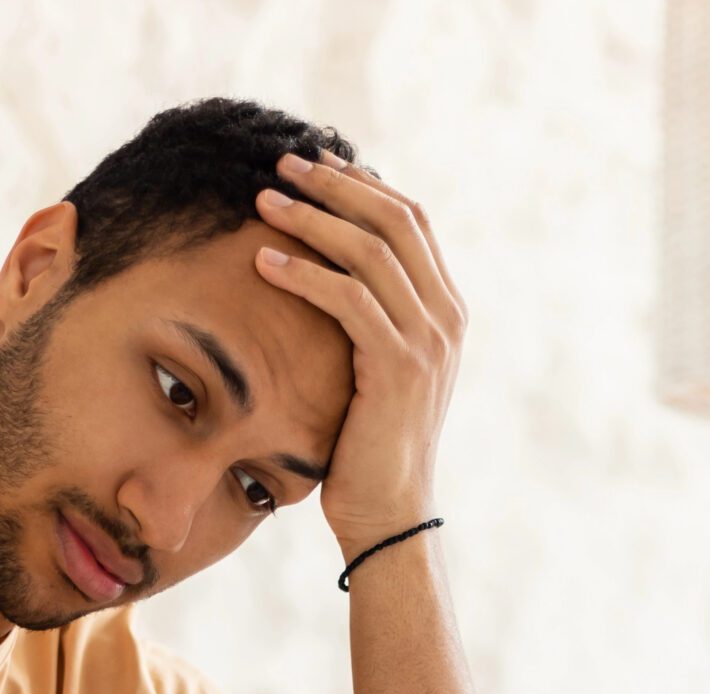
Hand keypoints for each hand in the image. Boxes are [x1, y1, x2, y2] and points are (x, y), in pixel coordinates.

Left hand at [252, 148, 465, 560]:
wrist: (389, 514)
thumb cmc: (367, 449)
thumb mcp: (375, 371)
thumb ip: (368, 321)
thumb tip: (325, 275)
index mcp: (445, 311)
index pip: (410, 221)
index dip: (363, 184)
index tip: (313, 164)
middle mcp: (446, 318)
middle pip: (394, 220)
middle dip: (335, 184)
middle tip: (282, 164)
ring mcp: (428, 341)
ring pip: (370, 251)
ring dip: (312, 219)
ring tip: (263, 203)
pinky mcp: (398, 367)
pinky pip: (348, 300)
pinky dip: (303, 274)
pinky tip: (263, 263)